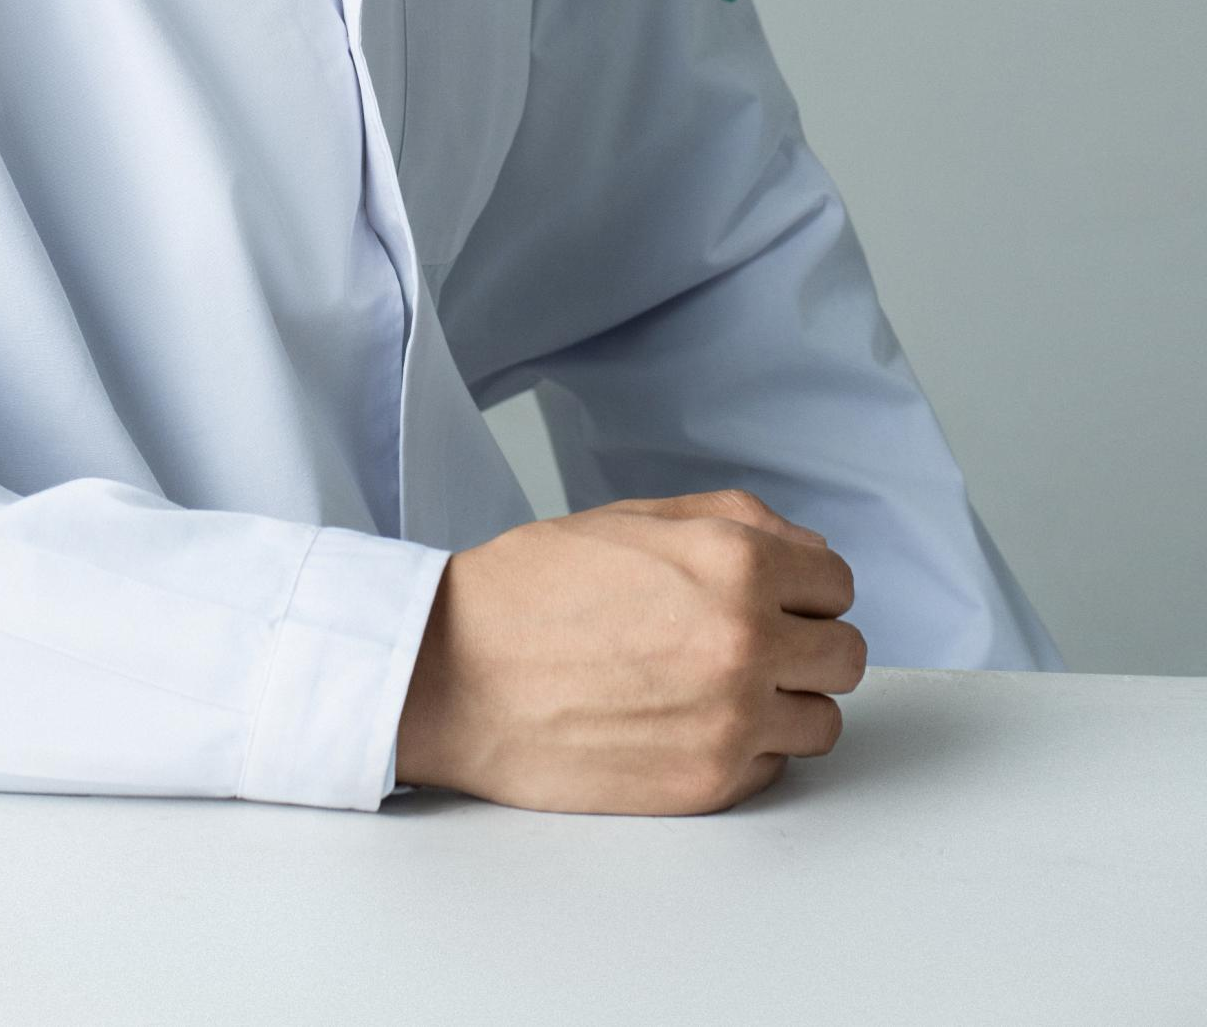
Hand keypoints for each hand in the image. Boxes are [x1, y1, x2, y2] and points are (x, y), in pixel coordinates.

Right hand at [393, 486, 866, 813]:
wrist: (456, 671)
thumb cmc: (531, 590)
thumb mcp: (634, 519)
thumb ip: (735, 521)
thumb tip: (804, 551)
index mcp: (732, 561)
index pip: (837, 582)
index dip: (802, 586)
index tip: (777, 597)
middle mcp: (745, 639)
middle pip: (846, 656)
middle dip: (805, 644)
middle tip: (753, 643)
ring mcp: (732, 718)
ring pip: (824, 720)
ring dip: (784, 702)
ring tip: (720, 687)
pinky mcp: (710, 783)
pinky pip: (775, 767)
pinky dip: (746, 748)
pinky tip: (688, 721)